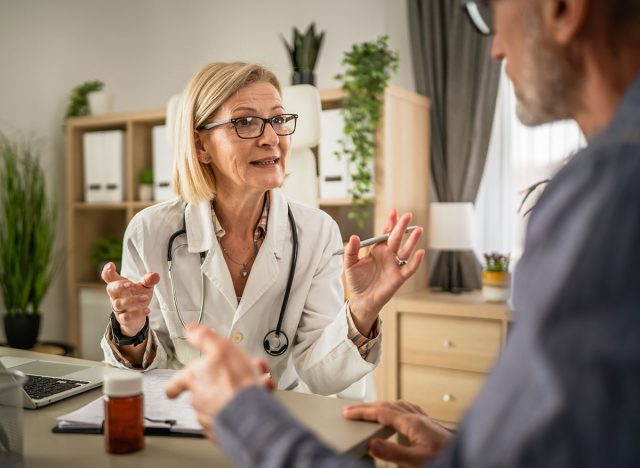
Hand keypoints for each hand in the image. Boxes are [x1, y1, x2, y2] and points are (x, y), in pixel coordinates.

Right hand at [101, 262, 159, 336]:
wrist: (136, 317)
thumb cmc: (137, 297)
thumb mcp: (145, 287)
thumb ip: (149, 280)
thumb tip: (155, 275)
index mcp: (119, 285)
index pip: (109, 277)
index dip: (107, 271)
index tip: (111, 265)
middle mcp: (116, 296)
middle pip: (111, 289)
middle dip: (119, 286)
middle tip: (129, 284)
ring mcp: (118, 308)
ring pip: (119, 304)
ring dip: (132, 300)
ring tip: (145, 298)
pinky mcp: (123, 319)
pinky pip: (126, 317)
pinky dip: (136, 314)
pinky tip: (147, 310)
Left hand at [165, 324, 275, 440]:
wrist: (250, 412)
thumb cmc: (234, 382)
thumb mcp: (220, 347)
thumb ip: (204, 338)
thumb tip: (190, 329)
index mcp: (195, 379)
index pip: (176, 383)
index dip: (175, 385)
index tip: (172, 390)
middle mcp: (199, 400)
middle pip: (203, 391)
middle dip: (221, 382)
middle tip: (236, 374)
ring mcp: (212, 417)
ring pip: (222, 402)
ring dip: (236, 392)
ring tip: (256, 383)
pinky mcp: (226, 429)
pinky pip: (234, 415)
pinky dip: (245, 406)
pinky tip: (259, 396)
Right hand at [343, 400, 451, 466]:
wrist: (470, 457)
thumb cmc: (447, 458)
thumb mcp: (417, 461)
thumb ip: (394, 453)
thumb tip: (372, 443)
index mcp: (413, 423)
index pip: (382, 412)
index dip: (362, 412)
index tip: (348, 412)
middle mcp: (419, 417)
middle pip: (388, 405)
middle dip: (368, 406)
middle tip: (352, 410)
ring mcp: (426, 420)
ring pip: (399, 404)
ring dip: (382, 405)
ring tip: (370, 409)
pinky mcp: (431, 425)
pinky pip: (410, 409)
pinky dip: (397, 407)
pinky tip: (399, 412)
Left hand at [345, 209, 423, 332]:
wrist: (362, 299)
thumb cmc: (357, 281)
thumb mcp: (349, 264)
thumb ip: (350, 251)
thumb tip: (353, 237)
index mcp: (377, 249)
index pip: (385, 233)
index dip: (390, 222)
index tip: (394, 212)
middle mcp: (388, 255)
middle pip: (397, 239)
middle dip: (402, 227)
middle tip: (408, 215)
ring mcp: (395, 265)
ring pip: (406, 251)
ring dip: (412, 241)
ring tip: (418, 229)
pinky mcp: (399, 277)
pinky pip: (409, 268)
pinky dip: (415, 261)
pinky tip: (420, 253)